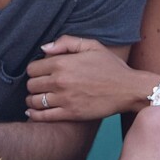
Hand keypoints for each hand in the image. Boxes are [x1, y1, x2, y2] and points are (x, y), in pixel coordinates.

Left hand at [25, 36, 140, 121]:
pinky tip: (33, 112)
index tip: (42, 72)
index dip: (35, 70)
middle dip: (34, 84)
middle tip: (42, 85)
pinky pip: (43, 116)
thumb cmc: (112, 66)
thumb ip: (66, 42)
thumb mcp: (92, 46)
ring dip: (33, 99)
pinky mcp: (70, 114)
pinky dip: (34, 114)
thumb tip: (44, 49)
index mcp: (63, 63)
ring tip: (40, 97)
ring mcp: (64, 99)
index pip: (32, 68)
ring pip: (34, 101)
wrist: (128, 89)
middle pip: (31, 85)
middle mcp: (60, 81)